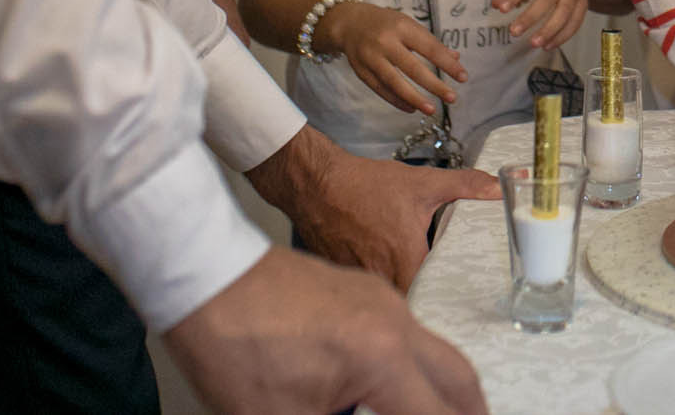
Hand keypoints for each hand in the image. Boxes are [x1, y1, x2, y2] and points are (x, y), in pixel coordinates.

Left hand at [162, 247, 486, 414]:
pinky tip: (385, 384)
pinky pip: (405, 331)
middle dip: (470, 411)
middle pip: (459, 376)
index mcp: (382, 356)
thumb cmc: (232, 344)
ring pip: (434, 350)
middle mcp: (394, 320)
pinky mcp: (361, 289)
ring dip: (440, 387)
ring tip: (426, 414)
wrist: (204, 274)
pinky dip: (411, 363)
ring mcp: (380, 299)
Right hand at [247, 125, 499, 288]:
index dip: (447, 305)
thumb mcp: (422, 183)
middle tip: (443, 297)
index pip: (433, 300)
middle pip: (410, 305)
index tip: (459, 303)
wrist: (317, 185)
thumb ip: (465, 186)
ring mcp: (359, 283)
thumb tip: (499, 187)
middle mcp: (382, 280)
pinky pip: (366, 294)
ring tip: (416, 288)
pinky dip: (376, 289)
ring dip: (399, 298)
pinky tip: (383, 276)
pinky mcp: (342, 281)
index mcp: (406, 262)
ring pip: (387, 301)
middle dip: (425, 302)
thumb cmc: (368, 186)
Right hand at [324, 0, 466, 115]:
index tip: (463, 77)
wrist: (349, 23)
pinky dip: (397, 101)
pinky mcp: (362, 72)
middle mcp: (386, 43)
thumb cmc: (386, 23)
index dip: (447, 64)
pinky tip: (411, 108)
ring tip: (432, 109)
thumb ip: (430, 42)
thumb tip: (455, 58)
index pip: (429, 48)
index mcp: (402, 27)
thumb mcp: (408, 25)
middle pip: (413, 68)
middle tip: (452, 98)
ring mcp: (371, 58)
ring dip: (415, 99)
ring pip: (395, 83)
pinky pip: (381, 90)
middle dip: (434, 85)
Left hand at [492, 0, 590, 50]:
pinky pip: (575, 22)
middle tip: (514, 31)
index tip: (501, 8)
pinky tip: (548, 45)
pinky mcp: (583, 4)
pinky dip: (562, 36)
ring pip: (564, 13)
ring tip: (534, 43)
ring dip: (549, 30)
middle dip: (531, 17)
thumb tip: (496, 4)